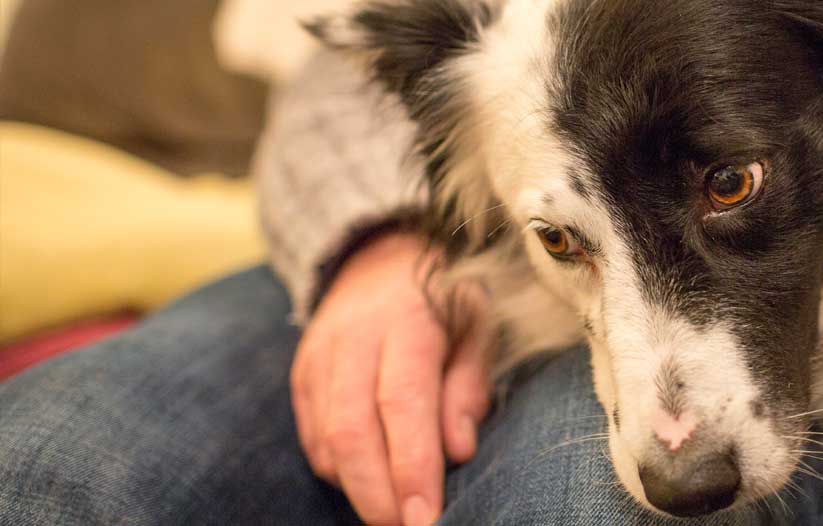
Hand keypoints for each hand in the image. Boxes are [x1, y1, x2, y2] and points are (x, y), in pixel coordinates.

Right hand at [290, 233, 494, 524]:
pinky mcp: (300, 375)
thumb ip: (468, 385)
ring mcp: (318, 357)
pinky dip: (339, 470)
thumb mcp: (477, 325)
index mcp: (406, 321)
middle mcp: (353, 338)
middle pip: (352, 431)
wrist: (380, 253)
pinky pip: (312, 437)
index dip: (412, 467)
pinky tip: (369, 482)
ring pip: (326, 440)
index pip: (402, 403)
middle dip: (378, 495)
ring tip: (394, 512)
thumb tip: (459, 450)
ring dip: (358, 489)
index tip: (426, 517)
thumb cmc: (444, 299)